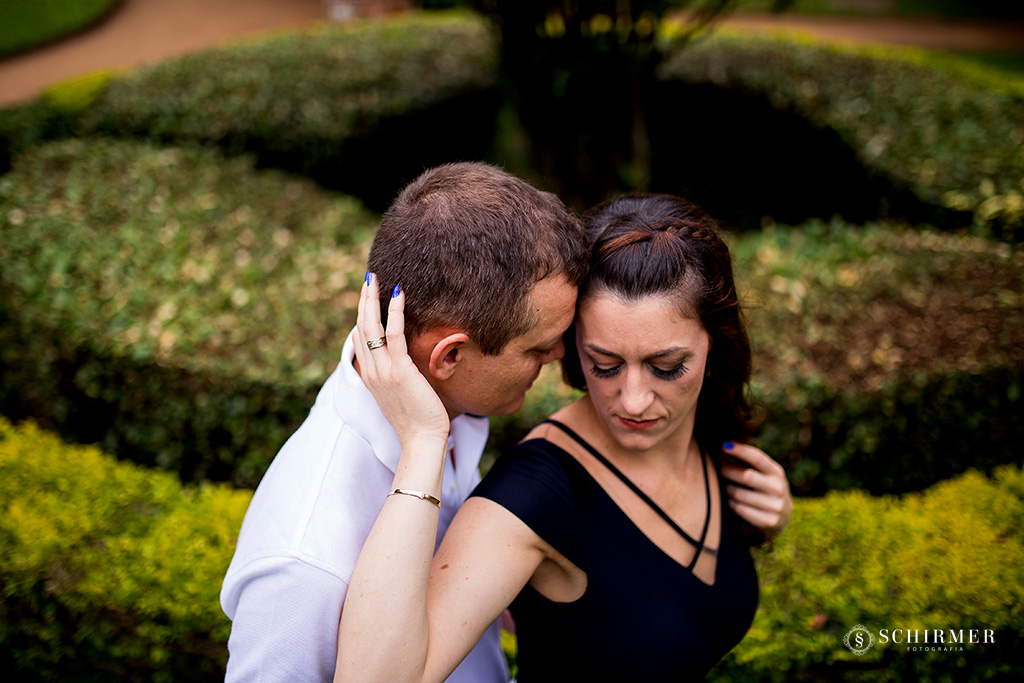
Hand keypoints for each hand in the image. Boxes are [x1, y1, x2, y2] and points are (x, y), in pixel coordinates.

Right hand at [353, 273, 449, 447]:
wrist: (421, 439)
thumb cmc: (418, 418)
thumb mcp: (401, 392)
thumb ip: (398, 373)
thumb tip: (405, 360)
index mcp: (370, 376)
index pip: (360, 338)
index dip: (362, 314)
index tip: (367, 295)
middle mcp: (371, 371)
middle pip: (361, 327)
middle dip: (363, 300)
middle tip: (368, 277)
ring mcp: (382, 370)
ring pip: (371, 327)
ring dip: (372, 299)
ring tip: (374, 277)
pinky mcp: (399, 370)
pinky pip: (394, 334)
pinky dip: (395, 312)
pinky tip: (398, 294)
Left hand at [719, 442, 792, 541]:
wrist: (781, 518)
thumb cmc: (764, 488)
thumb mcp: (765, 474)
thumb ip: (751, 463)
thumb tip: (724, 445)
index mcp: (776, 472)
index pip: (757, 457)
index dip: (740, 450)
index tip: (723, 445)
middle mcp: (778, 488)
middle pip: (746, 476)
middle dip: (729, 472)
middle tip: (720, 470)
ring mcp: (776, 506)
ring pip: (740, 494)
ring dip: (728, 490)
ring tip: (727, 488)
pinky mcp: (769, 522)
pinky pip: (740, 509)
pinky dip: (732, 504)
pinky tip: (732, 502)